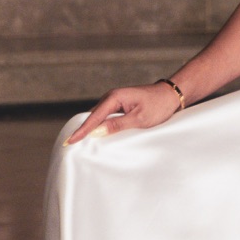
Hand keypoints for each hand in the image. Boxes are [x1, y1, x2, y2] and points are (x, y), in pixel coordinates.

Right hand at [66, 80, 181, 144]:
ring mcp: (115, 101)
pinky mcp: (120, 105)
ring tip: (78, 142)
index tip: (69, 141)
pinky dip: (99, 125)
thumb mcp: (139, 119)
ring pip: (98, 116)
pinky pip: (105, 116)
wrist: (171, 95)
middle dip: (82, 129)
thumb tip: (96, 132)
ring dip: (90, 128)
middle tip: (68, 144)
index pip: (94, 117)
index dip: (82, 131)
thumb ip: (117, 125)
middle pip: (92, 116)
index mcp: (114, 98)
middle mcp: (112, 97)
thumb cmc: (158, 106)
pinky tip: (96, 135)